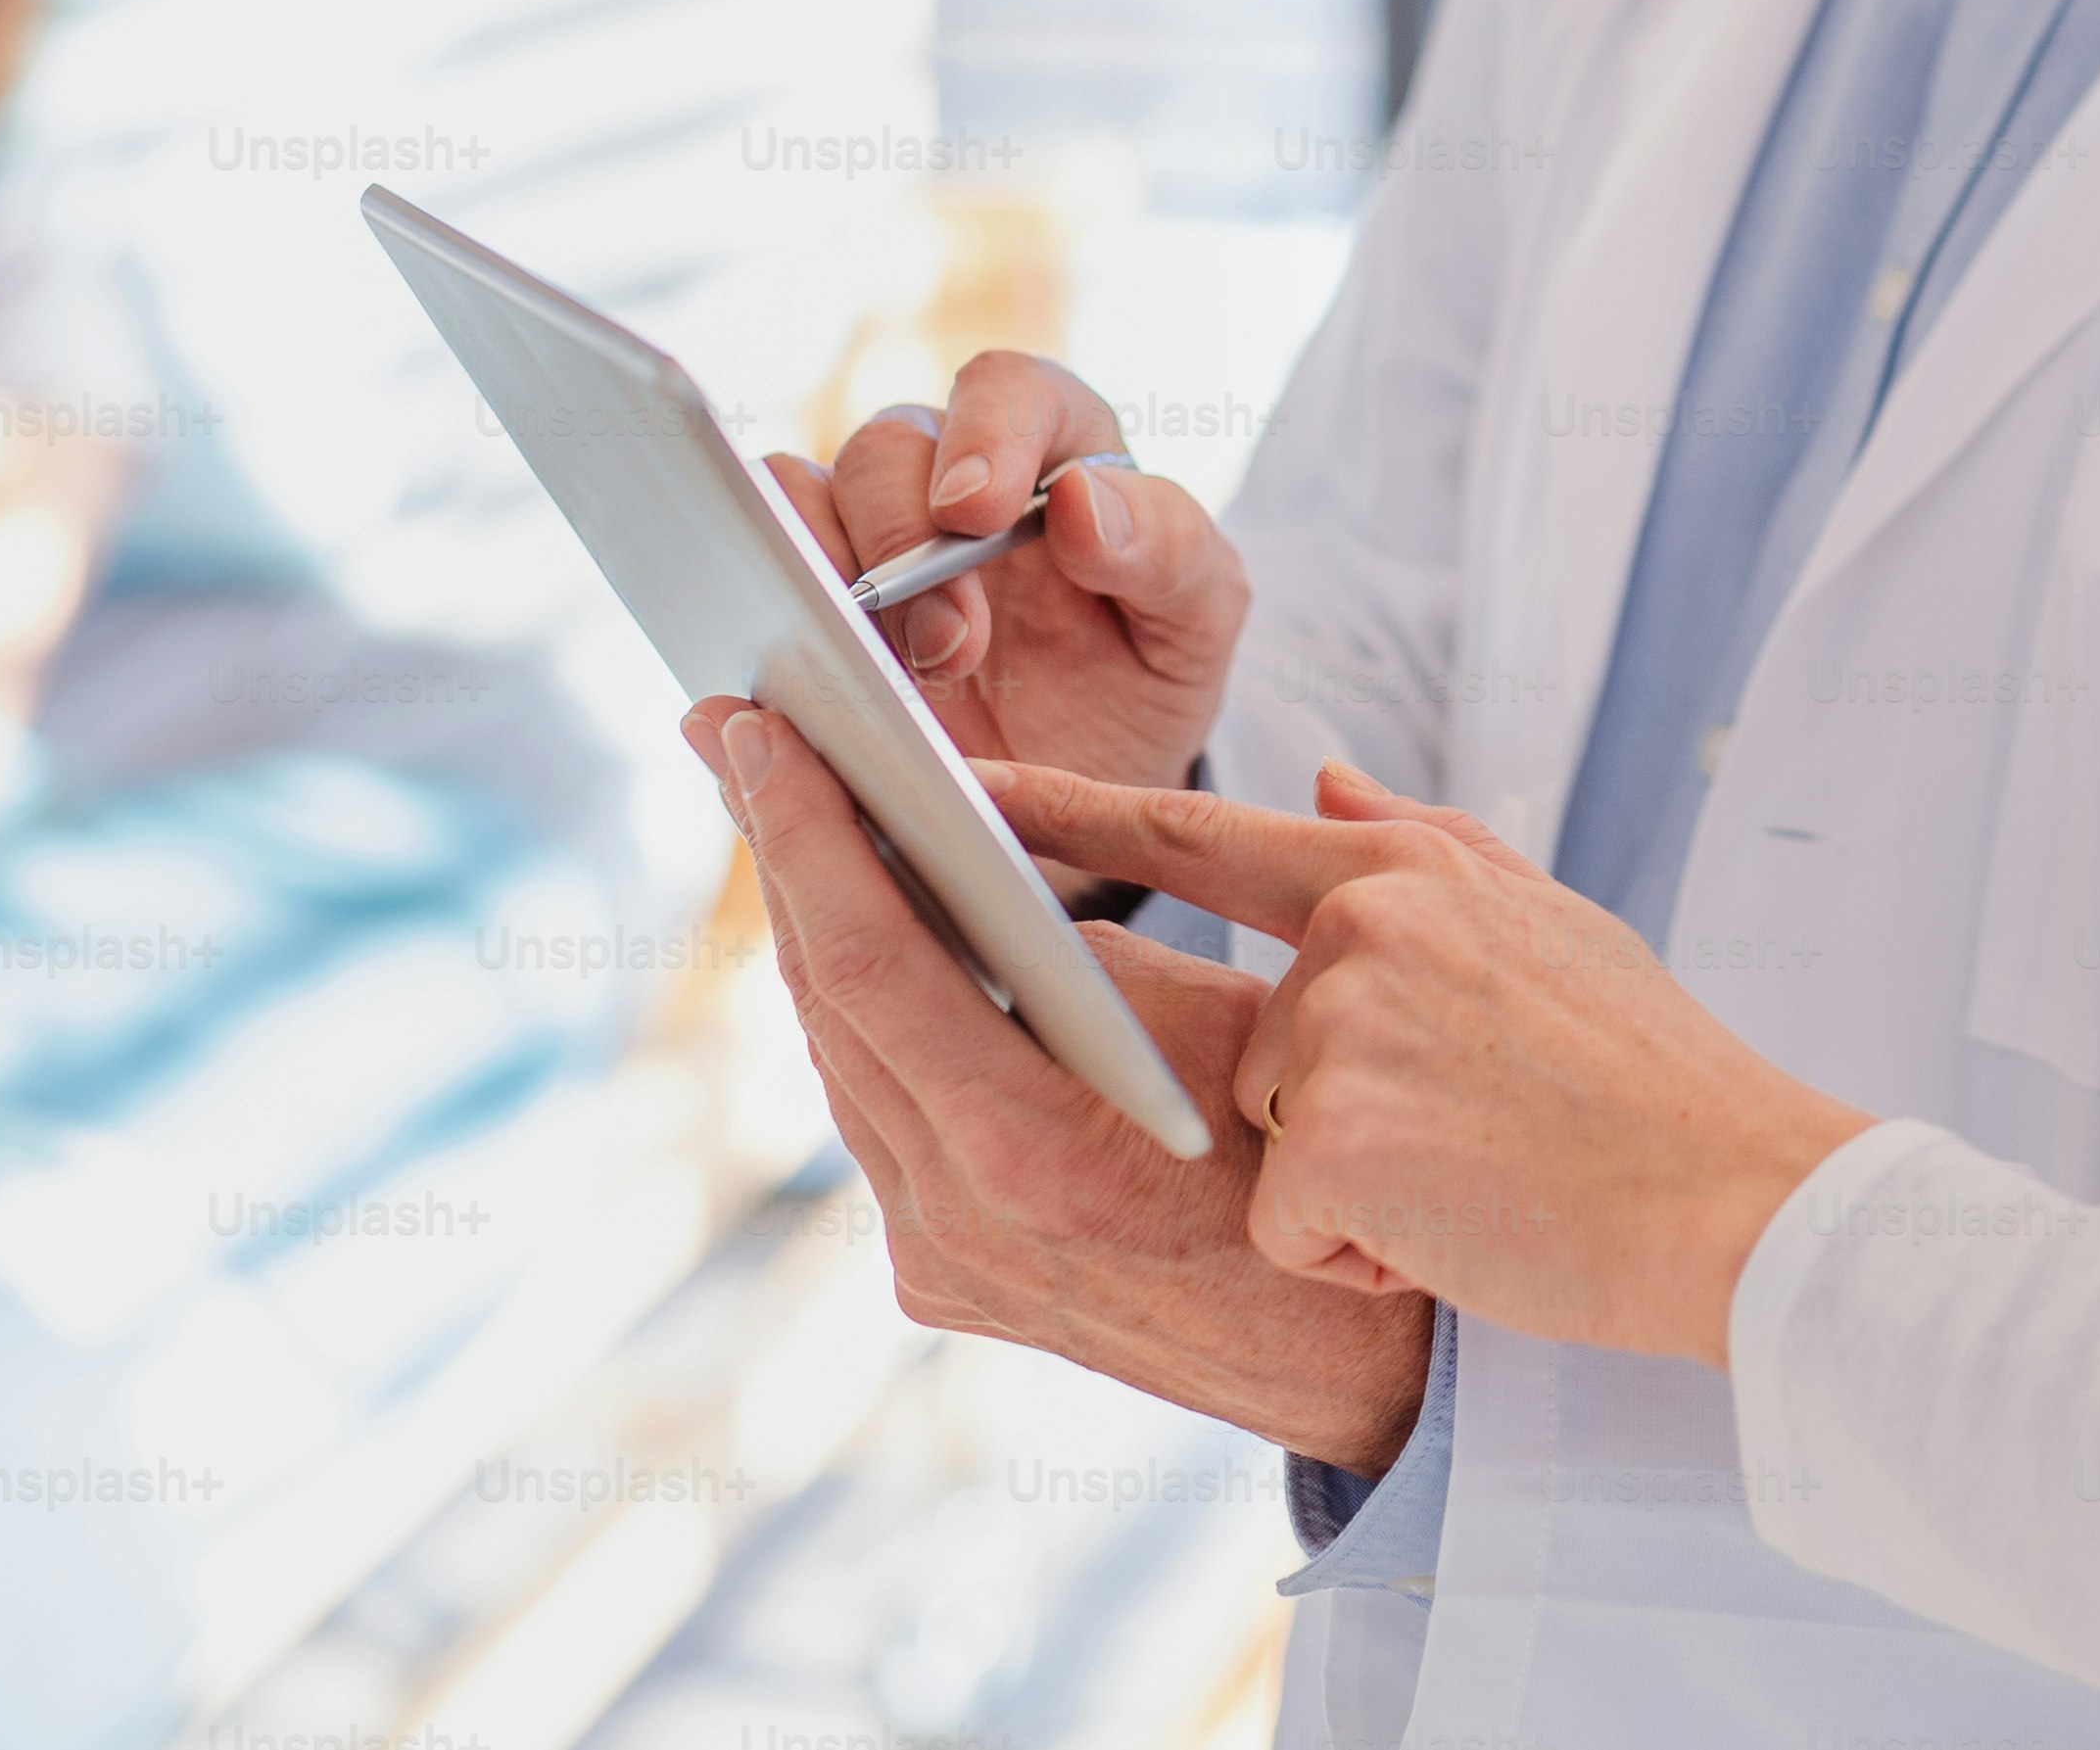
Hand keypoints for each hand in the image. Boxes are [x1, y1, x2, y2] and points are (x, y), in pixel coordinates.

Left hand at [689, 697, 1429, 1468]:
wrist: (1357, 1364)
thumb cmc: (1320, 1171)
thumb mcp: (1228, 1023)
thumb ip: (1090, 951)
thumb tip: (977, 859)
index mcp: (1031, 1153)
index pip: (870, 967)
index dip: (806, 838)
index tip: (764, 736)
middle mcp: (958, 1220)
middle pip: (828, 1005)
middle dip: (784, 857)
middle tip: (742, 737)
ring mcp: (940, 1261)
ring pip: (840, 1061)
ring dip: (814, 930)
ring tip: (784, 810)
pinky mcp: (943, 1277)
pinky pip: (879, 1116)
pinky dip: (866, 1015)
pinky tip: (858, 932)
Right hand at [761, 350, 1243, 796]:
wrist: (1082, 800)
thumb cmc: (1145, 678)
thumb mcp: (1197, 622)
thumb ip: (1166, 547)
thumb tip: (1082, 498)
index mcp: (1055, 448)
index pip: (1007, 387)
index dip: (983, 432)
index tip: (974, 508)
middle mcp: (946, 475)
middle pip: (886, 449)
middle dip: (904, 540)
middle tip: (950, 645)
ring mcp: (867, 540)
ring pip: (797, 497)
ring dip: (829, 577)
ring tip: (888, 673)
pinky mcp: (809, 609)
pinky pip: (753, 574)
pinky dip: (767, 613)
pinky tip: (811, 680)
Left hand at [983, 755, 1870, 1370]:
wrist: (1741, 1201)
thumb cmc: (1652, 1081)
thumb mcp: (1548, 926)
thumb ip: (1420, 845)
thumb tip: (1317, 776)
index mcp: (1396, 870)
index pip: (1192, 830)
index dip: (1063, 810)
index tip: (950, 783)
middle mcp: (1354, 930)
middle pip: (1228, 1042)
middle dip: (1306, 1114)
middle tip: (1445, 1128)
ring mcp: (1338, 1033)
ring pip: (1254, 1143)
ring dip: (1344, 1188)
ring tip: (1474, 1178)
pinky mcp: (1331, 1144)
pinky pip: (1285, 1226)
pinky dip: (1360, 1258)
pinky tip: (1459, 1235)